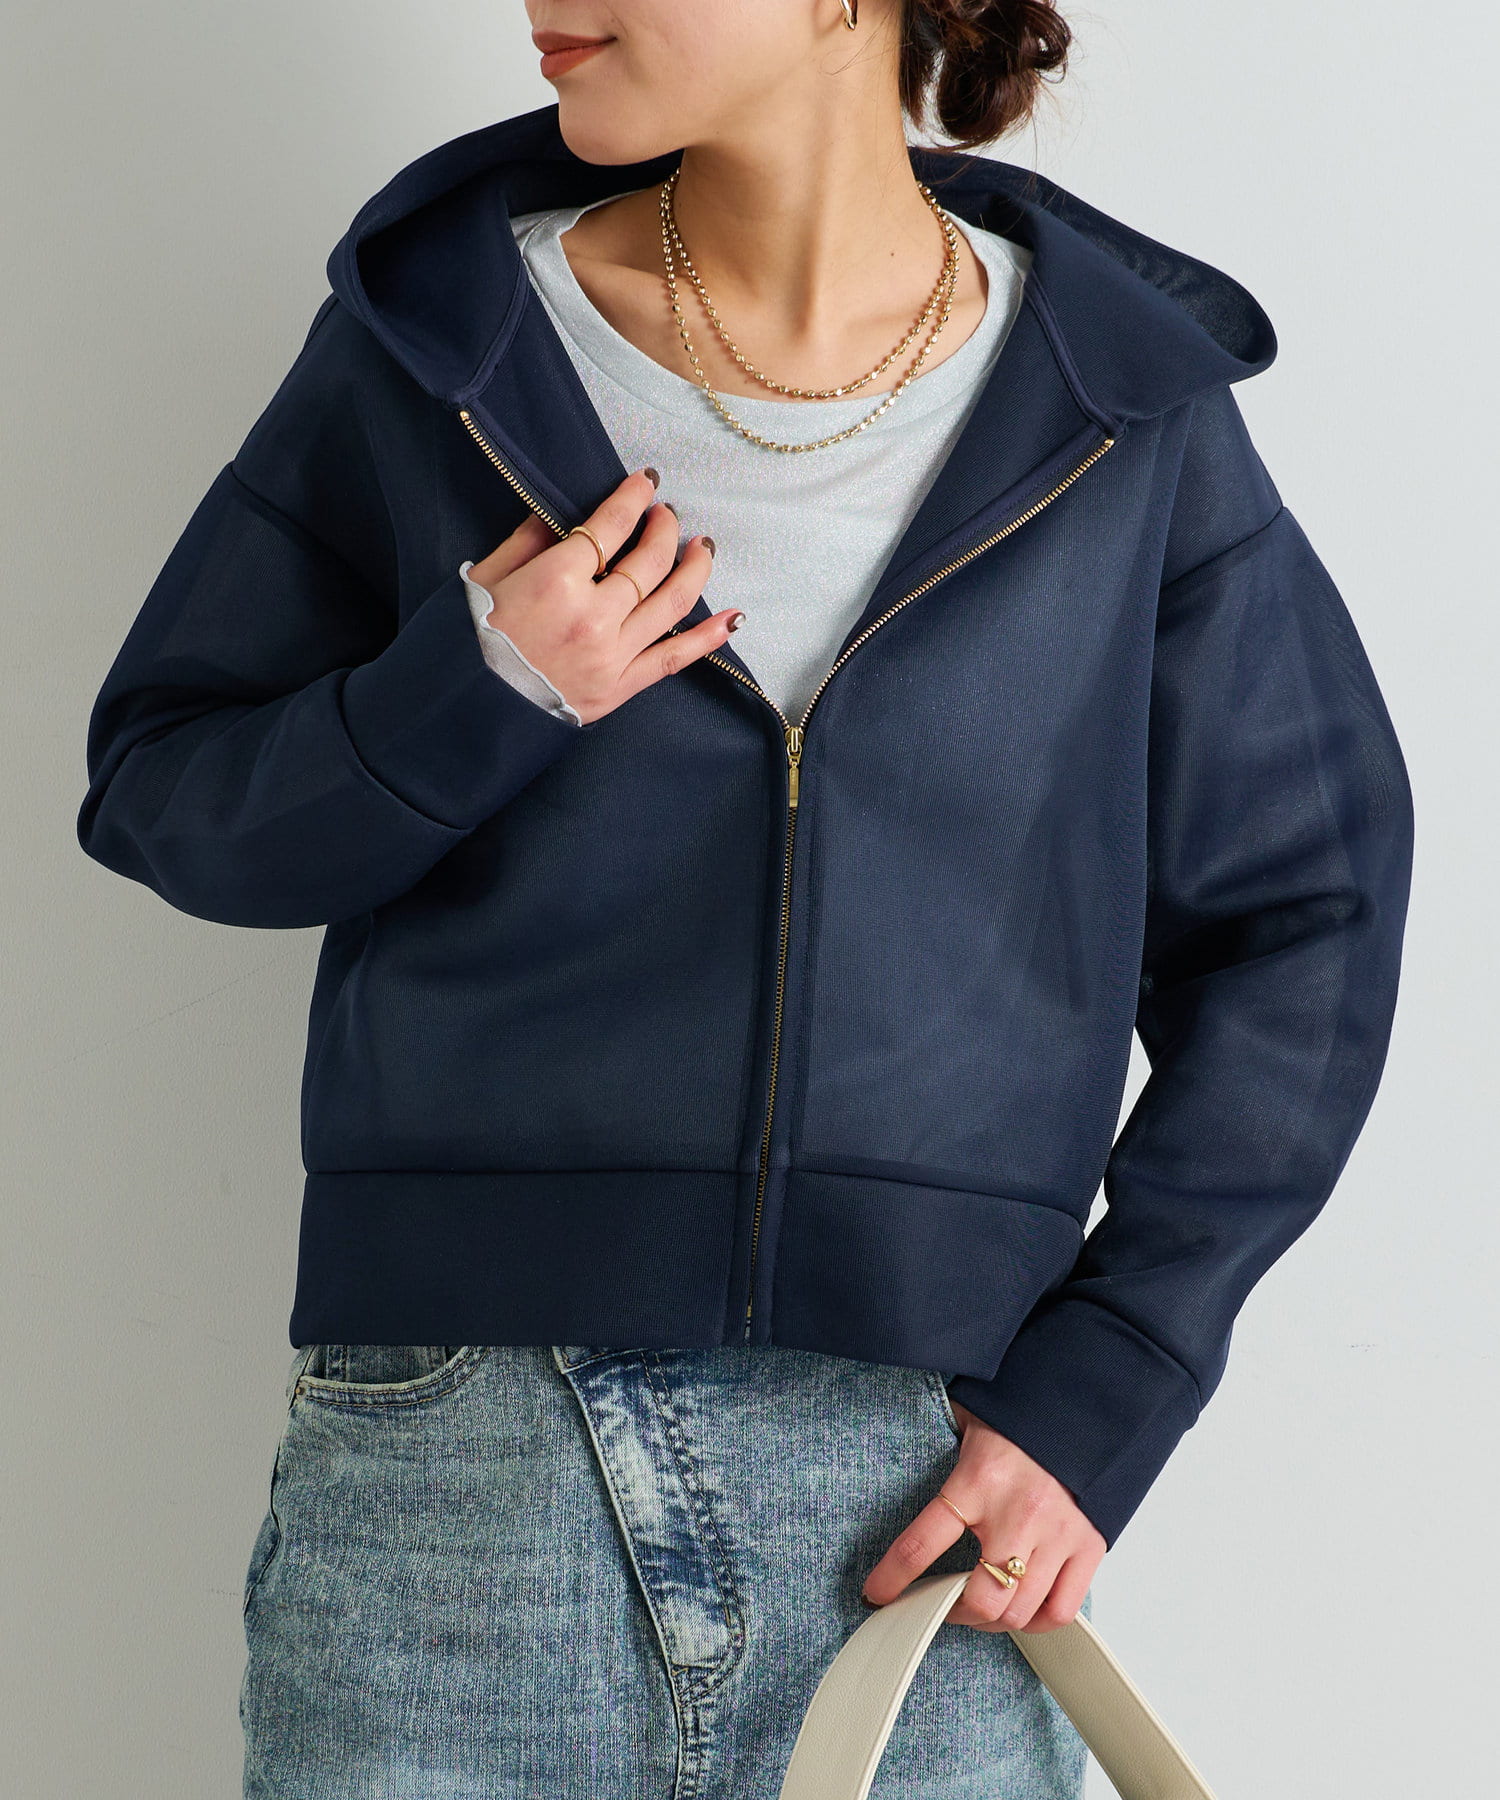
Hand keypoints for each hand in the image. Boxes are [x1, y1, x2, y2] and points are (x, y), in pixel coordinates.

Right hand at [465, 467, 737, 725]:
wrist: (467, 711)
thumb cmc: (468, 643)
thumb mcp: (486, 579)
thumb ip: (528, 541)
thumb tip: (560, 513)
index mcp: (556, 581)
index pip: (610, 527)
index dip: (634, 498)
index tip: (647, 482)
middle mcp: (593, 616)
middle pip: (649, 561)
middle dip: (665, 529)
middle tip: (667, 515)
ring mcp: (612, 654)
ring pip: (672, 603)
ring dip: (695, 569)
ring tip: (702, 548)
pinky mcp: (620, 687)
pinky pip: (674, 659)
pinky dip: (708, 638)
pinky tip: (733, 618)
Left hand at [860, 1400, 1105, 1633]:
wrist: (1084, 1396)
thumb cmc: (1018, 1414)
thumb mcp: (965, 1419)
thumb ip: (935, 1443)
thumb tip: (897, 1440)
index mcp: (977, 1479)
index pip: (921, 1544)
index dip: (893, 1578)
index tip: (877, 1593)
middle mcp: (1018, 1513)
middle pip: (981, 1599)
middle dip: (953, 1612)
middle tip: (942, 1603)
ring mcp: (1057, 1534)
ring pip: (1019, 1612)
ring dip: (992, 1620)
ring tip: (980, 1608)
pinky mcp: (1088, 1545)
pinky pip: (1062, 1609)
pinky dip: (1038, 1621)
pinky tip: (1022, 1608)